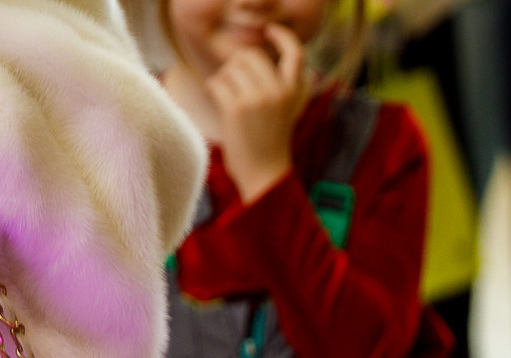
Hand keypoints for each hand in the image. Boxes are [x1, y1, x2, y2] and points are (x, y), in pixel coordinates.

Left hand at [207, 24, 313, 202]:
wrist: (265, 174)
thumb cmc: (270, 141)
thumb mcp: (284, 110)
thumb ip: (276, 83)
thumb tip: (247, 56)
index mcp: (294, 91)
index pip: (296, 52)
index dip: (282, 36)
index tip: (270, 31)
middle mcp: (279, 91)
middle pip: (249, 55)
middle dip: (237, 66)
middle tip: (237, 87)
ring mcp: (258, 98)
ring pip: (229, 68)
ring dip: (224, 80)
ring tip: (232, 101)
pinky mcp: (236, 107)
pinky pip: (215, 83)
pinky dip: (214, 92)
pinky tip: (223, 108)